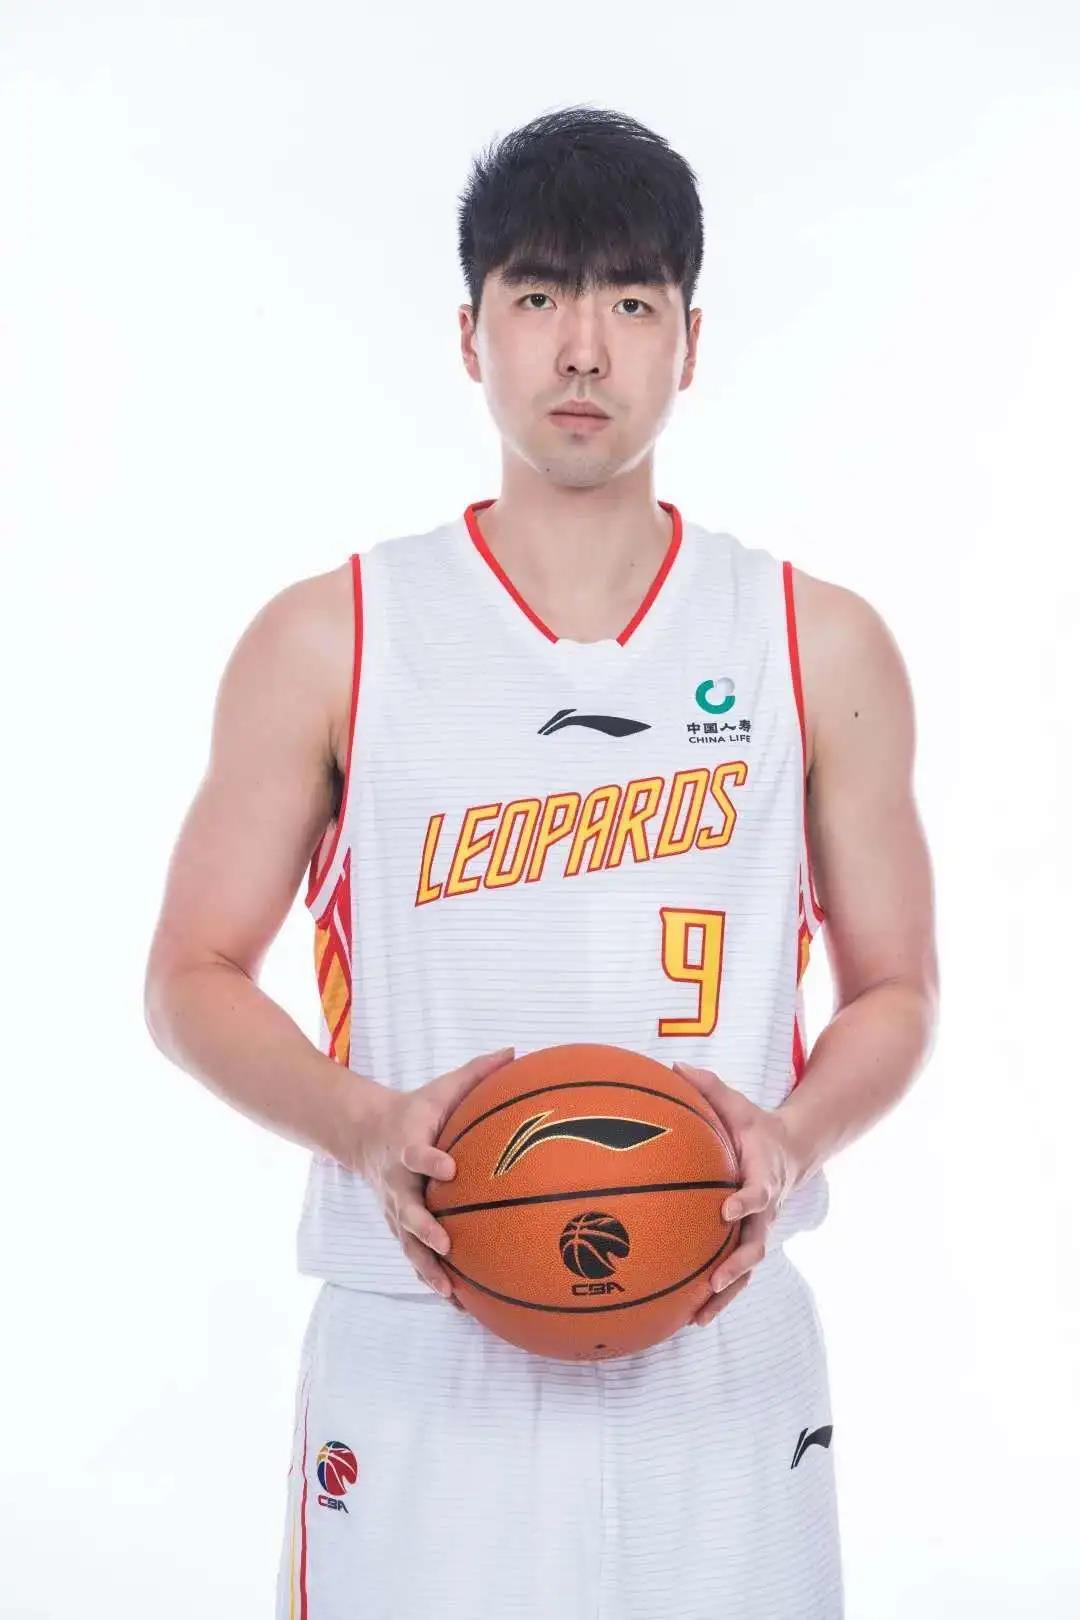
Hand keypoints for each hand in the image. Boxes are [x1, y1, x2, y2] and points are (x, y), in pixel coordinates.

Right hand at [346, 1045, 516, 1305]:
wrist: (365, 1134)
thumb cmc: (416, 1109)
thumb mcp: (442, 1087)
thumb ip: (478, 1072)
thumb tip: (516, 1051)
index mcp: (408, 1145)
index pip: (416, 1154)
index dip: (429, 1161)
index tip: (450, 1169)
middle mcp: (398, 1182)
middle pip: (407, 1209)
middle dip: (425, 1227)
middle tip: (446, 1241)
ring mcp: (395, 1209)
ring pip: (408, 1243)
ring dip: (427, 1267)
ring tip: (449, 1291)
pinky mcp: (398, 1227)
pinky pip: (414, 1256)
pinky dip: (431, 1278)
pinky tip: (457, 1301)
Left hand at [672, 1060, 802, 1327]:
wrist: (794, 1149)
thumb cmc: (756, 1125)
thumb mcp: (737, 1103)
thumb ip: (708, 1087)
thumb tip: (673, 1065)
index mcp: (765, 1173)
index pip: (760, 1191)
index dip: (747, 1202)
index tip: (727, 1210)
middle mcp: (768, 1208)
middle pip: (757, 1242)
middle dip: (736, 1264)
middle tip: (713, 1279)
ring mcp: (762, 1228)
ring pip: (747, 1267)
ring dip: (726, 1293)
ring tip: (699, 1316)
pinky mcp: (751, 1240)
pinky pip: (737, 1272)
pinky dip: (718, 1295)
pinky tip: (690, 1314)